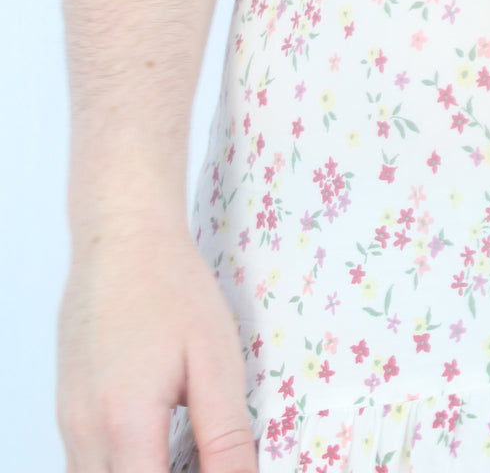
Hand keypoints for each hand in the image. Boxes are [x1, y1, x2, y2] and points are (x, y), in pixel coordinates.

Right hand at [57, 219, 257, 471]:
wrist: (122, 236)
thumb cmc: (171, 287)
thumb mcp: (215, 362)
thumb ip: (225, 437)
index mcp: (126, 425)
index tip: (215, 468)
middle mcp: (85, 435)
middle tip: (203, 457)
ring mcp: (69, 425)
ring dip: (141, 472)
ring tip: (183, 452)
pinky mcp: (68, 413)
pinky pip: (87, 465)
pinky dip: (123, 465)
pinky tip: (158, 443)